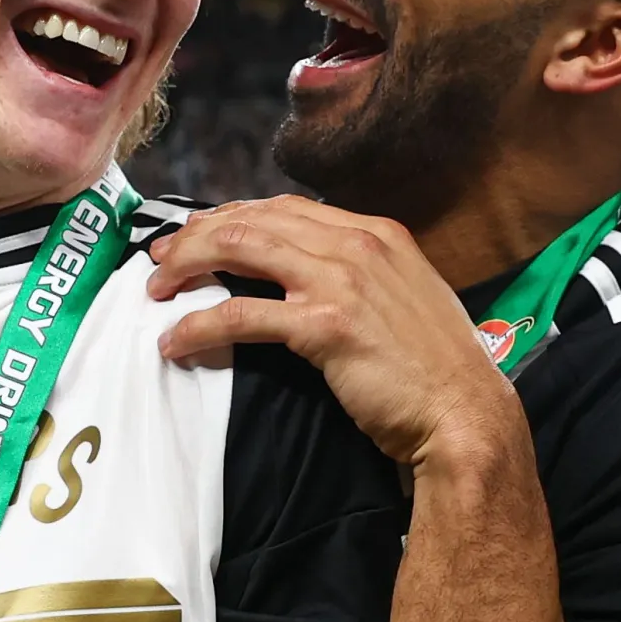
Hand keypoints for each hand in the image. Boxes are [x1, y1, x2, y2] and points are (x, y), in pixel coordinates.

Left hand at [149, 196, 514, 467]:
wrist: (464, 413)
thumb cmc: (434, 372)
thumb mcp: (402, 302)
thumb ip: (359, 280)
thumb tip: (307, 283)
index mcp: (376, 233)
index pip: (284, 207)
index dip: (231, 217)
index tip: (197, 237)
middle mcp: (357, 244)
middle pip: (253, 220)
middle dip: (196, 235)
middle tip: (160, 259)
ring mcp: (342, 280)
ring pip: (240, 250)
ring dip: (187, 267)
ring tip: (156, 292)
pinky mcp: (326, 325)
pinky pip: (243, 314)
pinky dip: (200, 325)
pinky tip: (175, 341)